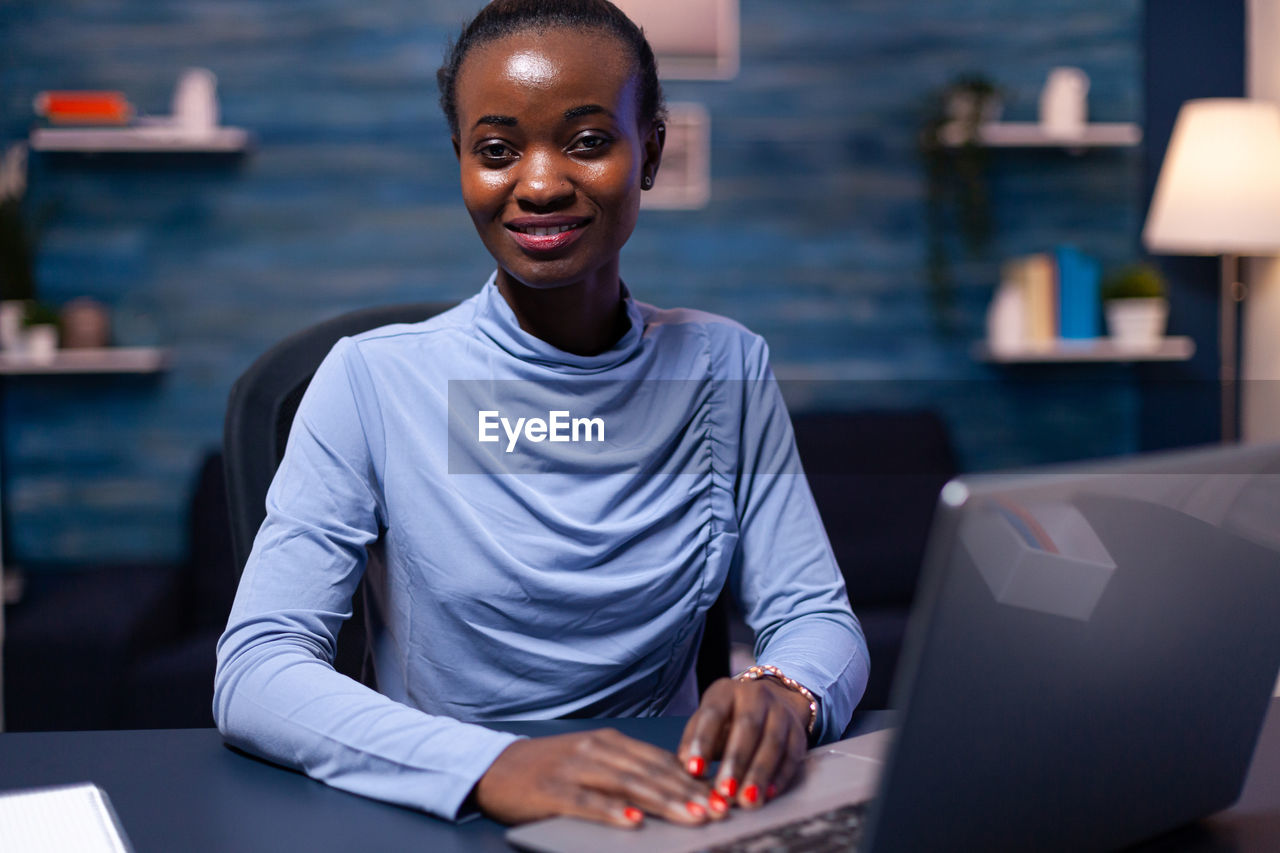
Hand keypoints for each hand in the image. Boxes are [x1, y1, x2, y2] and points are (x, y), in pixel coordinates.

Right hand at [473, 728, 728, 826]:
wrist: (495, 767)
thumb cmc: (550, 769)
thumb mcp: (592, 761)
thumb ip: (628, 771)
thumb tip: (675, 791)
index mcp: (611, 742)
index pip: (661, 760)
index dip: (694, 778)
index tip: (722, 796)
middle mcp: (597, 750)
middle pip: (651, 772)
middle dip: (689, 793)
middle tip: (718, 810)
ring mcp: (575, 768)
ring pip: (628, 785)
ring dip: (663, 802)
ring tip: (692, 817)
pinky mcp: (553, 790)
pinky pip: (588, 802)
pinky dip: (612, 812)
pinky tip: (634, 824)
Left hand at [677, 677, 811, 808]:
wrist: (770, 702)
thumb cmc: (727, 719)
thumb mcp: (706, 722)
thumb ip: (693, 742)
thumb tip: (684, 768)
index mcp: (726, 691)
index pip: (713, 714)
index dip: (703, 742)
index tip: (694, 770)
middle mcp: (756, 695)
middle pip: (748, 727)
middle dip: (736, 762)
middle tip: (724, 792)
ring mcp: (781, 712)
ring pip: (772, 742)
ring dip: (759, 774)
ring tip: (747, 801)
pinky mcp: (798, 732)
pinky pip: (792, 755)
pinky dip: (780, 777)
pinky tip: (768, 795)